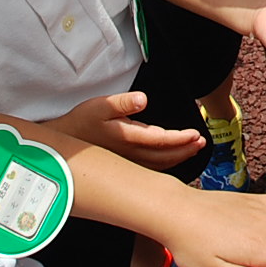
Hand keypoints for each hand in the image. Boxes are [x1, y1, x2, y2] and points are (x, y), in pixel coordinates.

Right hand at [44, 92, 204, 169]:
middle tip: (201, 143)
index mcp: (127, 137)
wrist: (63, 144)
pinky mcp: (124, 163)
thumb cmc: (81, 121)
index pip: (160, 139)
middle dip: (185, 150)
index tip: (196, 135)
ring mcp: (128, 160)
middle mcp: (130, 153)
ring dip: (178, 157)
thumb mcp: (99, 105)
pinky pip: (151, 167)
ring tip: (193, 149)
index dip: (180, 139)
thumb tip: (143, 99)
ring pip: (159, 164)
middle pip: (164, 155)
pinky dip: (166, 164)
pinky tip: (172, 159)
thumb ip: (123, 102)